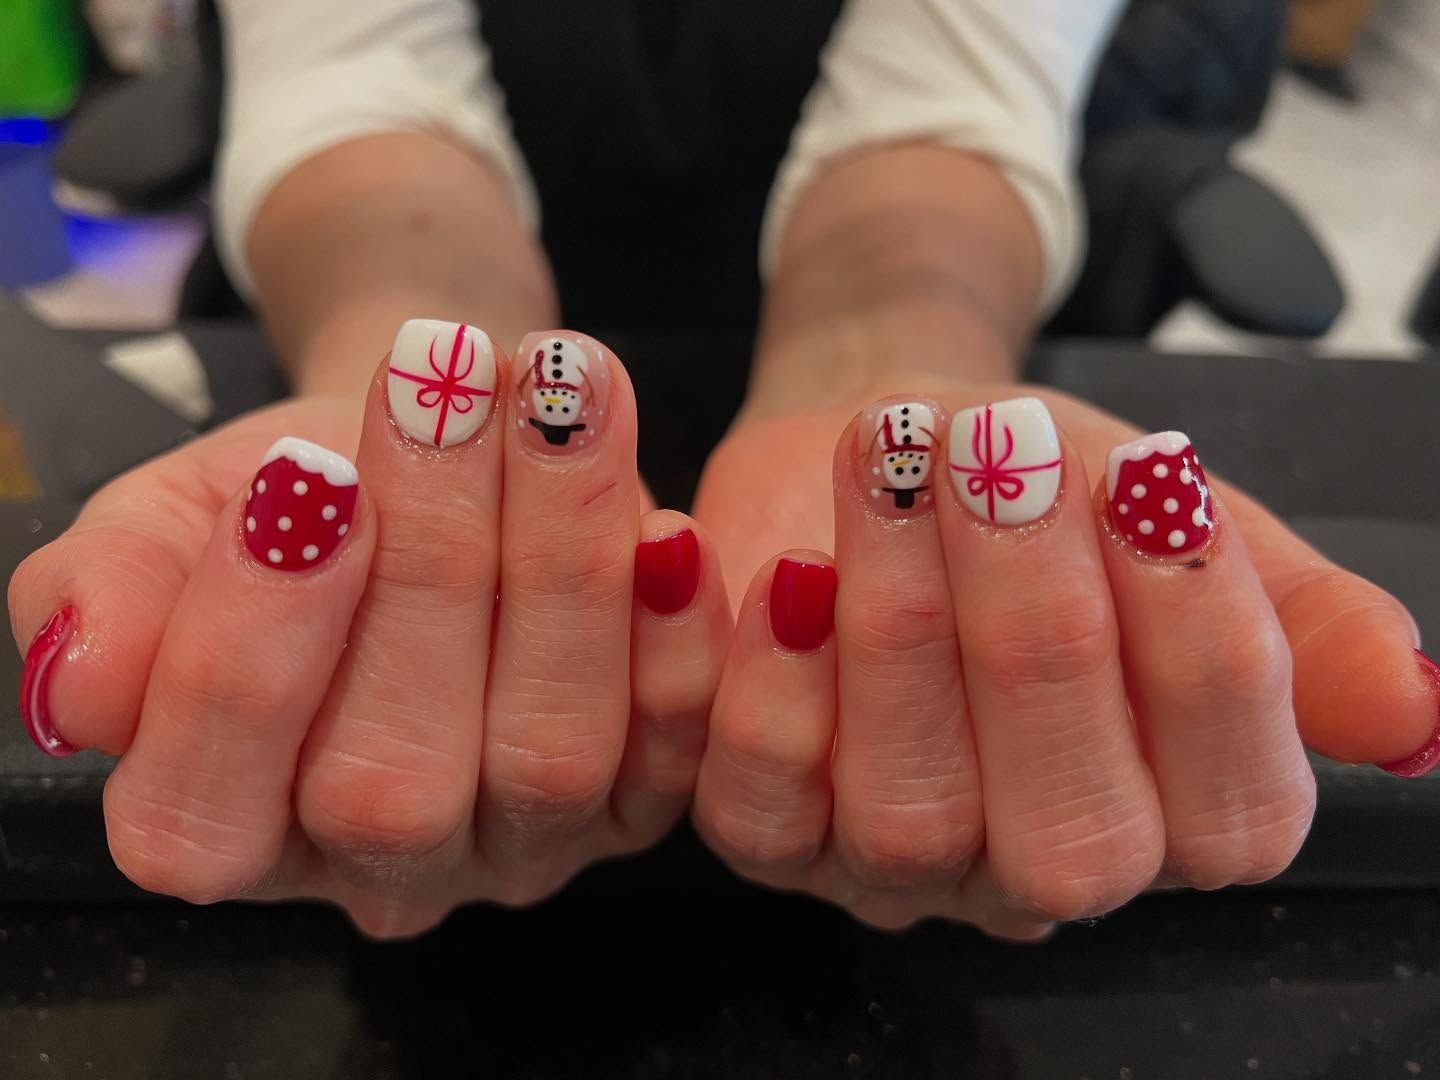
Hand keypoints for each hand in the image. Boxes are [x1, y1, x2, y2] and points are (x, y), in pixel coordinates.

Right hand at [9, 326, 729, 936]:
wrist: (432, 449)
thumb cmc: (294, 492)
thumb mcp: (171, 518)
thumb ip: (107, 592)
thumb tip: (81, 685)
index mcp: (231, 829)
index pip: (204, 813)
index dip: (246, 651)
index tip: (303, 476)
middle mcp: (381, 871)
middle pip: (390, 784)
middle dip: (425, 567)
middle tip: (440, 387)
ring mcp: (521, 848)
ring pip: (544, 755)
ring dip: (559, 565)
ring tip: (560, 396)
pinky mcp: (641, 805)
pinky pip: (677, 753)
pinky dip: (674, 640)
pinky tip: (665, 527)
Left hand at [692, 384, 1435, 934]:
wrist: (900, 443)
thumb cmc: (1050, 489)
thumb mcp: (1181, 528)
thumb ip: (1299, 619)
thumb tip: (1413, 708)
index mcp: (1179, 817)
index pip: (1229, 804)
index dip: (1201, 645)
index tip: (1160, 479)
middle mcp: (1041, 870)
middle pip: (1064, 829)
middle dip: (1039, 630)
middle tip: (1007, 456)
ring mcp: (898, 867)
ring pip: (907, 815)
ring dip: (899, 626)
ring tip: (894, 456)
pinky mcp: (773, 827)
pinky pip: (754, 806)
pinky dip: (757, 680)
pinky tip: (769, 567)